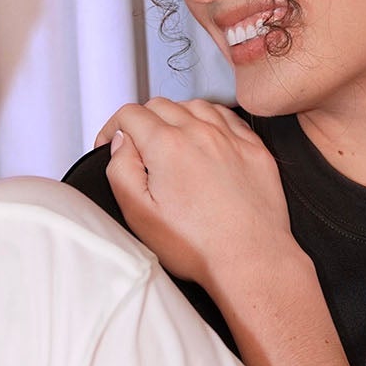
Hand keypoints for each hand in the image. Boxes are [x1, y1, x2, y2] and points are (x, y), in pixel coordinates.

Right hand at [95, 97, 291, 293]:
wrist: (250, 260)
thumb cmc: (198, 246)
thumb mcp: (139, 213)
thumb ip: (120, 169)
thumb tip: (120, 142)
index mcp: (168, 146)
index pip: (130, 114)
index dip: (112, 127)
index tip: (111, 143)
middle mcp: (201, 134)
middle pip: (161, 105)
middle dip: (141, 120)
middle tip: (137, 145)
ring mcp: (231, 139)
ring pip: (195, 105)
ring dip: (176, 116)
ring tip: (170, 140)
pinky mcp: (254, 150)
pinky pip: (228, 117)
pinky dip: (210, 119)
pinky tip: (206, 136)